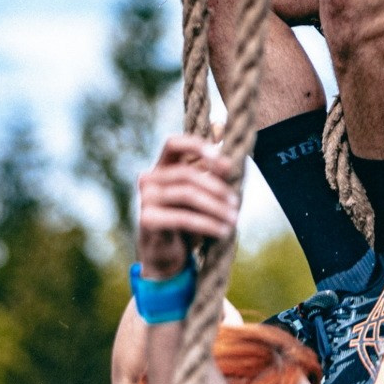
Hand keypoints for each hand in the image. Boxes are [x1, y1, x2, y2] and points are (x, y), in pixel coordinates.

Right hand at [137, 135, 238, 280]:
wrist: (167, 256)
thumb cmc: (187, 218)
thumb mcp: (201, 190)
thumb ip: (209, 165)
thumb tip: (222, 128)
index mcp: (162, 166)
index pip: (174, 143)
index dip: (199, 147)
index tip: (226, 164)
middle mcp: (150, 178)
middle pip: (187, 173)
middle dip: (217, 188)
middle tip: (237, 203)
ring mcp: (146, 198)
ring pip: (187, 194)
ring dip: (216, 208)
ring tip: (234, 219)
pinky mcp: (148, 220)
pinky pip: (183, 217)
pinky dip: (208, 224)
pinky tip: (223, 232)